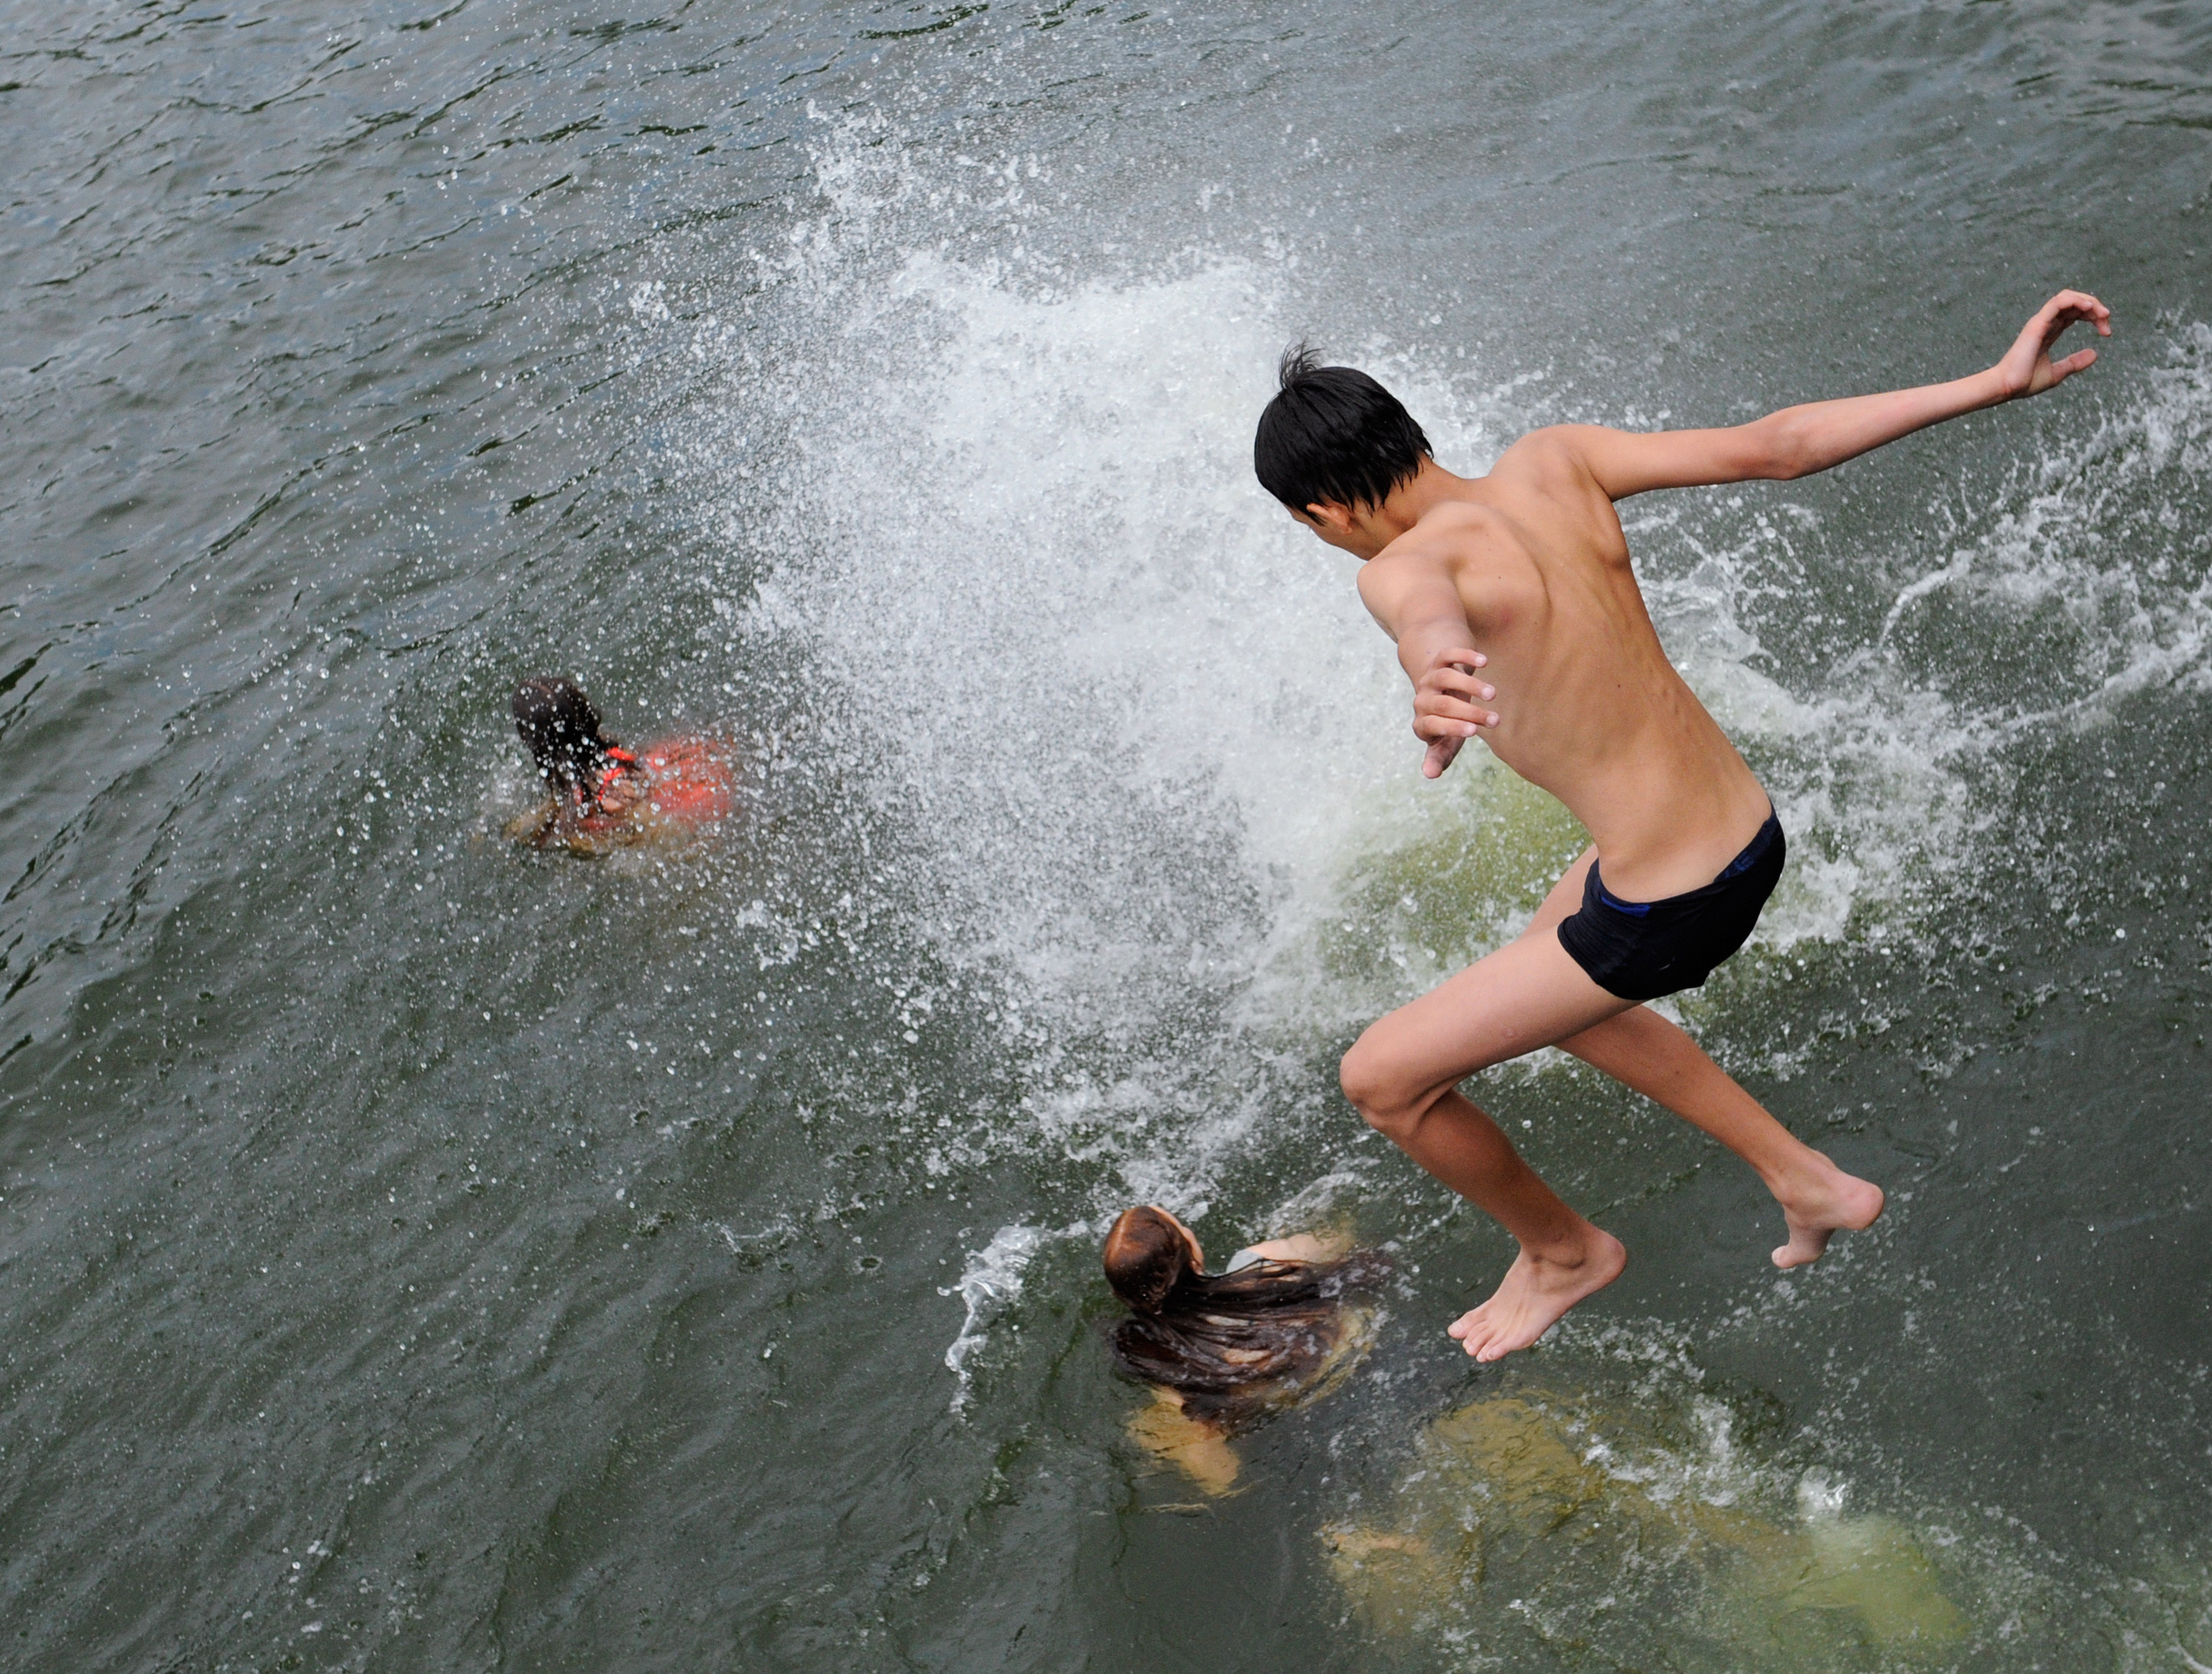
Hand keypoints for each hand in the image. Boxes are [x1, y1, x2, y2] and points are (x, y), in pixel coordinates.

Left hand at [1411, 646, 1497, 778]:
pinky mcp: (1439, 660)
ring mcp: (1429, 679)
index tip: (1474, 731)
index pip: (1432, 726)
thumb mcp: (1444, 741)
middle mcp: (1422, 700)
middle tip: (1495, 720)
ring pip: (1446, 677)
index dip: (1452, 727)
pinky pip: (1449, 655)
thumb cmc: (1446, 722)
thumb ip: (1439, 755)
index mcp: (1421, 724)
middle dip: (1470, 713)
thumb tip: (1430, 774)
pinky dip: (1465, 656)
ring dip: (1470, 685)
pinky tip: (1484, 661)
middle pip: (1443, 705)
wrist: (1437, 689)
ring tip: (1492, 695)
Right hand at [1993, 290, 2110, 399]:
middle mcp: (2045, 323)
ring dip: (2088, 301)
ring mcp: (2040, 322)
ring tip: (2102, 314)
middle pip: (2075, 303)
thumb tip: (2095, 353)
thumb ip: (2075, 362)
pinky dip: (2076, 301)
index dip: (2094, 317)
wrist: (2007, 387)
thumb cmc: (2025, 382)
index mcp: (2049, 332)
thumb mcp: (2058, 373)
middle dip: (2096, 308)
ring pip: (2067, 297)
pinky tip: (2089, 307)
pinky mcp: (2037, 324)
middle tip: (2107, 321)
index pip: (2075, 314)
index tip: (2107, 332)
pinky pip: (2058, 302)